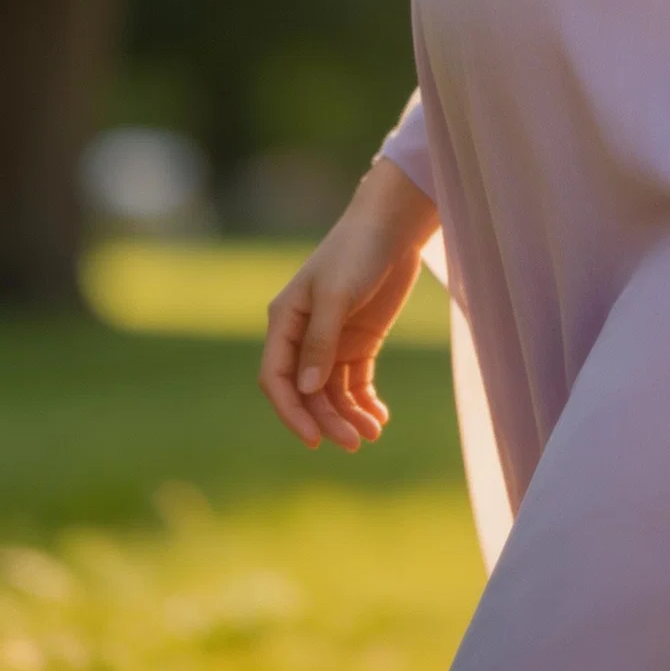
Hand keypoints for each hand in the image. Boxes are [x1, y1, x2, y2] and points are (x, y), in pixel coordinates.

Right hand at [258, 158, 438, 452]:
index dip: (291, 412)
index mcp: (285, 321)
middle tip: (355, 443)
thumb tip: (305, 390)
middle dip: (327, 420)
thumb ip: (320, 342)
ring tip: (372, 433)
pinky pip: (355, 381)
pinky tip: (379, 417)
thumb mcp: (337, 295)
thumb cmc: (357, 251)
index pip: (276, 378)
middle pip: (307, 392)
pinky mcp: (359, 341)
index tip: (314, 439)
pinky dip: (364, 401)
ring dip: (348, 415)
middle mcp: (303, 335)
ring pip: (331, 392)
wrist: (393, 227)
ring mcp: (332, 340)